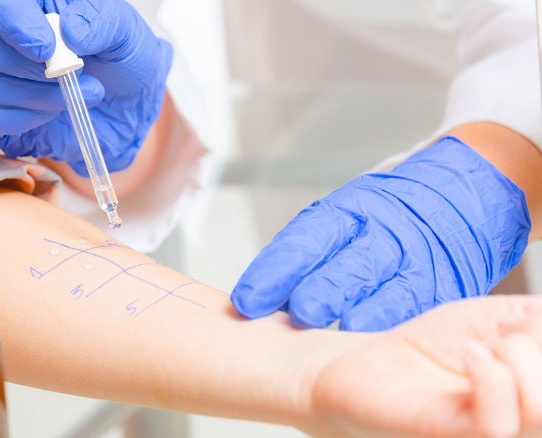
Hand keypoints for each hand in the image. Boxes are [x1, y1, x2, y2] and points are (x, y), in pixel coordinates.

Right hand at [0, 0, 171, 175]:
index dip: (11, 22)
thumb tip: (69, 31)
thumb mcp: (125, 31)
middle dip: (15, 63)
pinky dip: (20, 121)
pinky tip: (50, 113)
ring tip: (77, 93)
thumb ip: (100, 21)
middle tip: (62, 74)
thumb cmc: (118, 56)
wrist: (126, 105)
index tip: (45, 49)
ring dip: (33, 95)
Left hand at [230, 136, 530, 330]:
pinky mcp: (444, 285)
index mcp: (348, 211)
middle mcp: (383, 232)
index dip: (275, 270)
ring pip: (389, 287)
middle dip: (321, 290)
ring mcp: (417, 258)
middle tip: (295, 314)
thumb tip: (253, 301)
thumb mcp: (344, 218)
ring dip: (363, 312)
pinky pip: (420, 306)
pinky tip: (376, 339)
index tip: (246, 301)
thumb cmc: (386, 215)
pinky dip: (397, 323)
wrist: (462, 195)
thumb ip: (304, 254)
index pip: (305, 239)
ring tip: (340, 331)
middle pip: (348, 263)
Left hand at [309, 295, 541, 437]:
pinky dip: (491, 377)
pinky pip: (495, 427)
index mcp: (533, 395)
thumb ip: (536, 321)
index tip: (522, 322)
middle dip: (539, 347)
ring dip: (519, 359)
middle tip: (503, 332)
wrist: (368, 363)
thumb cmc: (432, 348)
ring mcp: (491, 436)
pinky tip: (470, 355)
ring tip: (479, 345)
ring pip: (540, 415)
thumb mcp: (497, 321)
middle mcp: (523, 425)